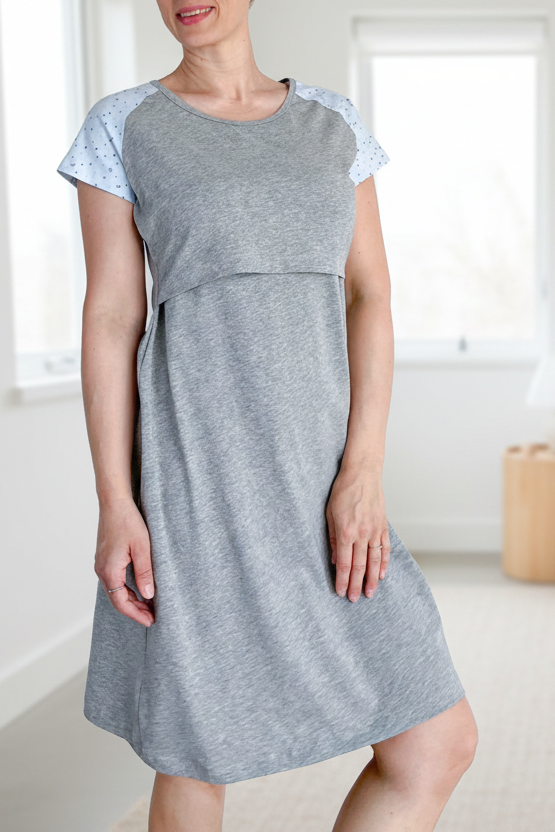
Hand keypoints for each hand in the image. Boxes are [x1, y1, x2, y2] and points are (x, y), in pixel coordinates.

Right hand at [94, 498, 154, 626]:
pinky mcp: (105, 558)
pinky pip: (114, 580)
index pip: (121, 602)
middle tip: (153, 616)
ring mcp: (101, 564)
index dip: (136, 614)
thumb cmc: (128, 521)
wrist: (114, 502)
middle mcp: (102, 570)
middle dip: (135, 610)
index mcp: (109, 570)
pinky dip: (126, 589)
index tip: (150, 621)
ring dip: (131, 600)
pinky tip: (139, 589)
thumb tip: (148, 596)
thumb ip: (145, 573)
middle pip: (117, 599)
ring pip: (115, 590)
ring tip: (149, 605)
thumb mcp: (143, 548)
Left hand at [325, 467, 390, 601]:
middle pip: (359, 566)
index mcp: (346, 531)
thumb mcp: (329, 513)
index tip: (339, 592)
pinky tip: (382, 574)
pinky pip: (385, 548)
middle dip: (355, 585)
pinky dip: (384, 563)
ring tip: (370, 593)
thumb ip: (331, 537)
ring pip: (374, 561)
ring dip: (372, 580)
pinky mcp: (383, 526)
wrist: (362, 473)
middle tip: (353, 599)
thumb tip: (332, 559)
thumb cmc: (343, 490)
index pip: (343, 563)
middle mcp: (362, 534)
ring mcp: (375, 530)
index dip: (341, 579)